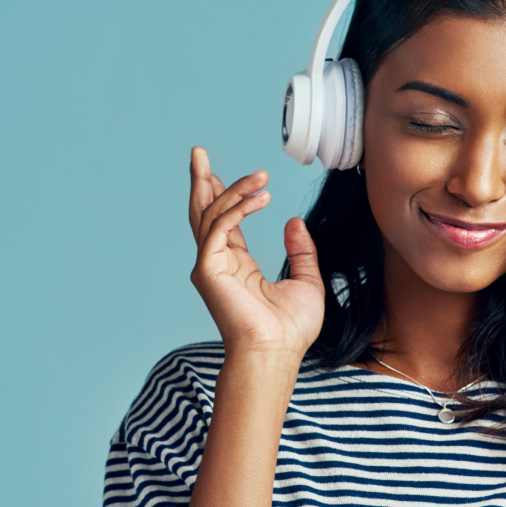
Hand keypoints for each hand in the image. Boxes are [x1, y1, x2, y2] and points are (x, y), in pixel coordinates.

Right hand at [188, 147, 324, 359]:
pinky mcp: (208, 269)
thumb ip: (300, 251)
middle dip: (201, 181)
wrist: (277, 353)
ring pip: (211, 214)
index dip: (226, 196)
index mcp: (236, 266)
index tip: (222, 174)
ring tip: (260, 175)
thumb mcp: (306, 281)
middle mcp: (218, 263)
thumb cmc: (290, 329)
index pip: (224, 223)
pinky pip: (220, 227)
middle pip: (203, 212)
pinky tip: (261, 197)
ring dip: (231, 188)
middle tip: (199, 153)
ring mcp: (210, 266)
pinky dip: (238, 208)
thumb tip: (294, 222)